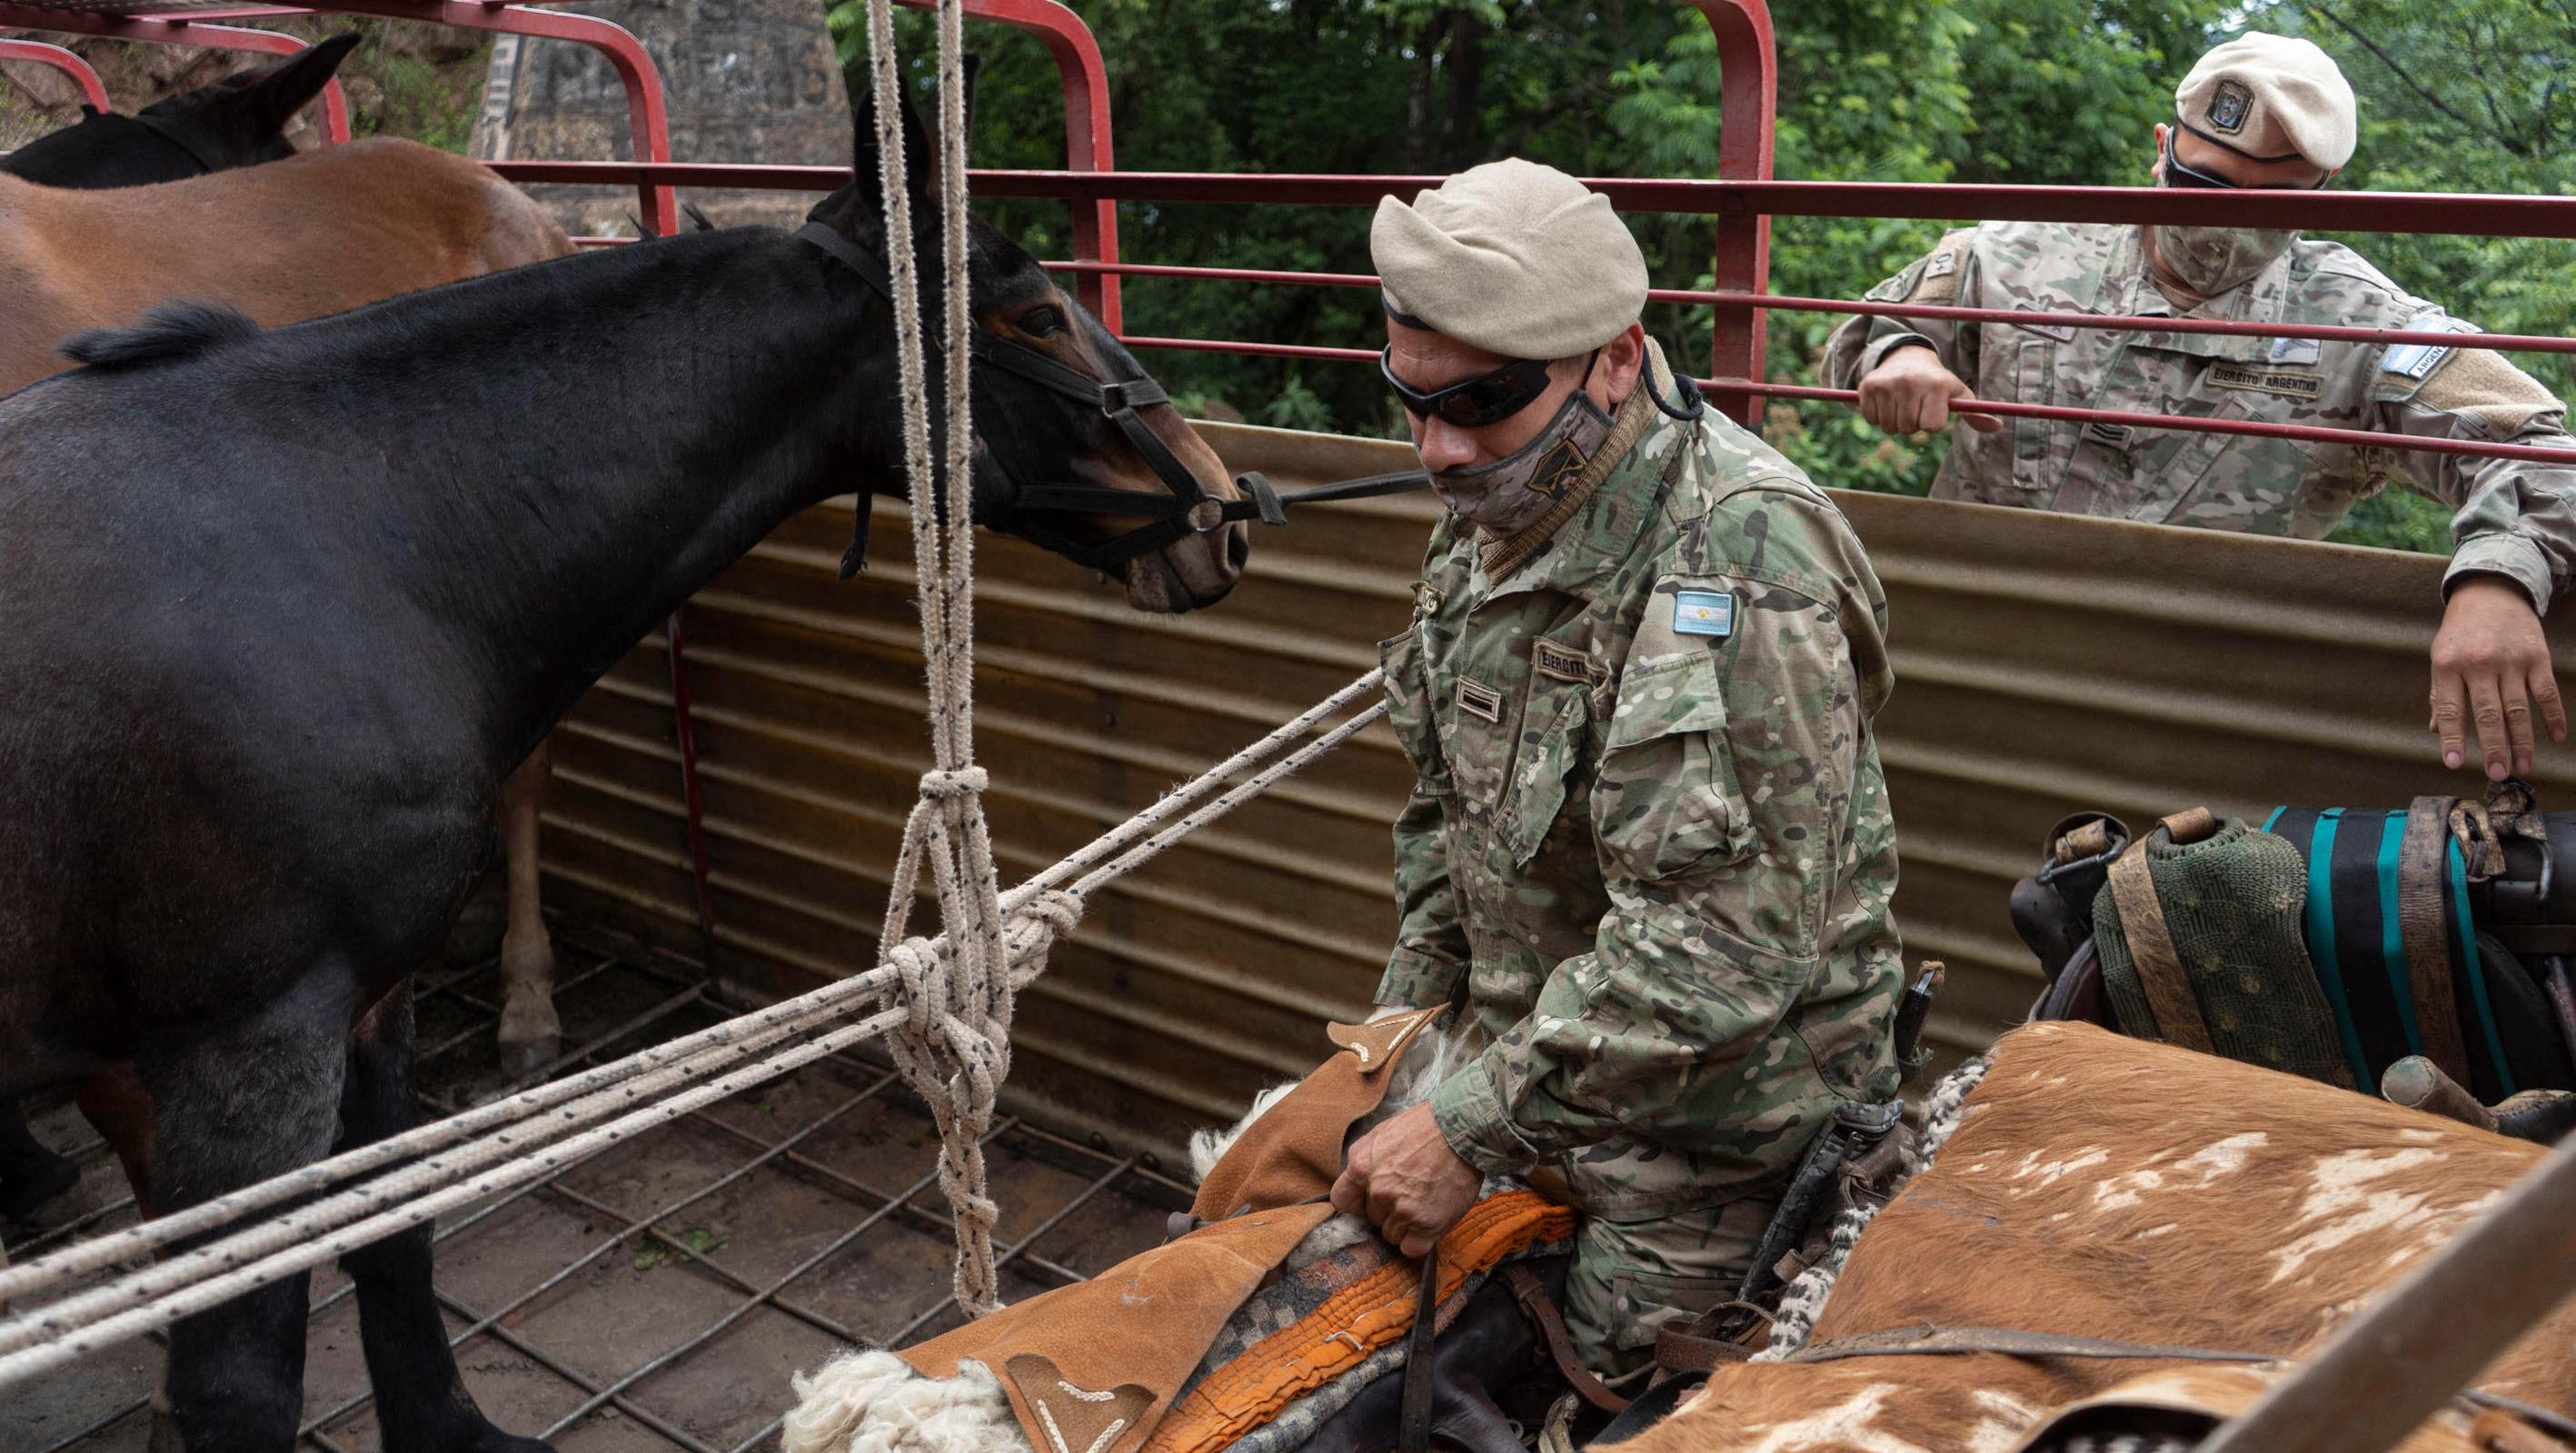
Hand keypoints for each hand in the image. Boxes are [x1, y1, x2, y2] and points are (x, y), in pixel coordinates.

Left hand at [1328, 1103, 1480, 1258]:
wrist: (1463, 1129)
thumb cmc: (1426, 1126)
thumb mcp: (1383, 1133)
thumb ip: (1366, 1161)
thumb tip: (1359, 1183)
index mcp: (1361, 1166)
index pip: (1342, 1201)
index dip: (1357, 1202)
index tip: (1369, 1201)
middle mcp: (1378, 1191)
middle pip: (1372, 1218)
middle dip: (1388, 1209)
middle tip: (1411, 1191)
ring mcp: (1402, 1209)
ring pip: (1391, 1235)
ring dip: (1405, 1225)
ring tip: (1424, 1201)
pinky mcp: (1427, 1224)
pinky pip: (1411, 1249)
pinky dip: (1418, 1241)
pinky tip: (1428, 1223)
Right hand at [1856, 346, 2001, 435]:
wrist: (1909, 358)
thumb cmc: (1938, 383)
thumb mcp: (1958, 394)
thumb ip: (1975, 413)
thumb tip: (1997, 426)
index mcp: (1936, 385)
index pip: (1931, 426)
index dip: (1932, 423)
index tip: (1933, 410)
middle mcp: (1910, 382)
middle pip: (1908, 429)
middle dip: (1912, 424)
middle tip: (1916, 407)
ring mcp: (1887, 384)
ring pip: (1889, 427)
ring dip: (1895, 422)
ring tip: (1902, 404)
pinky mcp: (1867, 385)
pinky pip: (1871, 419)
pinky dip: (1878, 416)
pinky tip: (1887, 402)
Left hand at [2430, 576, 2564, 779]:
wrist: (2491, 591)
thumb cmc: (2461, 630)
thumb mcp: (2440, 656)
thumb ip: (2440, 693)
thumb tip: (2435, 729)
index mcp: (2448, 666)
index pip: (2449, 710)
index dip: (2452, 739)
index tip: (2454, 764)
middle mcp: (2479, 665)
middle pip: (2488, 714)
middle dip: (2493, 748)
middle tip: (2497, 774)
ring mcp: (2510, 661)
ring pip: (2518, 709)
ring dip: (2522, 741)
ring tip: (2523, 767)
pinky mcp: (2536, 657)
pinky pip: (2546, 693)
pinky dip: (2553, 716)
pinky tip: (2555, 738)